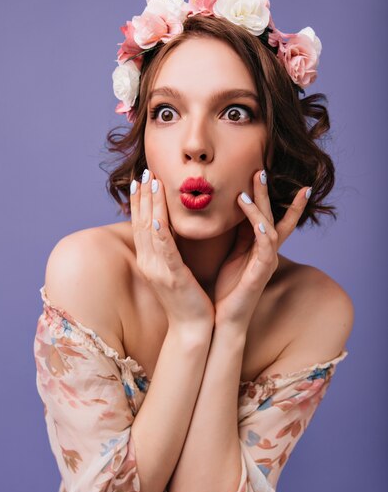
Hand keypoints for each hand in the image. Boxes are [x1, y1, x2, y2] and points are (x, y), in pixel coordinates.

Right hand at [130, 168, 214, 328]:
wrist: (193, 329)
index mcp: (150, 260)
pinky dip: (161, 236)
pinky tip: (159, 220)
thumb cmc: (188, 299)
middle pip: (143, 223)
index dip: (141, 201)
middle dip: (144, 196)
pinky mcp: (173, 278)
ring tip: (152, 183)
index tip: (142, 179)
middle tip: (145, 172)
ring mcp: (158, 271)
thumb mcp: (176, 270)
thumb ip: (172, 250)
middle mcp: (149, 263)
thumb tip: (172, 229)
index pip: (142, 224)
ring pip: (152, 232)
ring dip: (151, 205)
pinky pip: (165, 253)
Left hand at [213, 169, 310, 326]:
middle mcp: (265, 253)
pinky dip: (261, 230)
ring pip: (270, 227)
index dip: (267, 196)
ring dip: (260, 207)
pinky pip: (265, 247)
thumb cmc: (224, 291)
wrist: (220, 321)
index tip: (265, 172)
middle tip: (261, 170)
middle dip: (266, 193)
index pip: (265, 216)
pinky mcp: (261, 274)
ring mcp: (265, 263)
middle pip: (271, 216)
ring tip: (249, 188)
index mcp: (256, 248)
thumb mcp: (230, 256)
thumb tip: (227, 212)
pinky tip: (255, 219)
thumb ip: (235, 236)